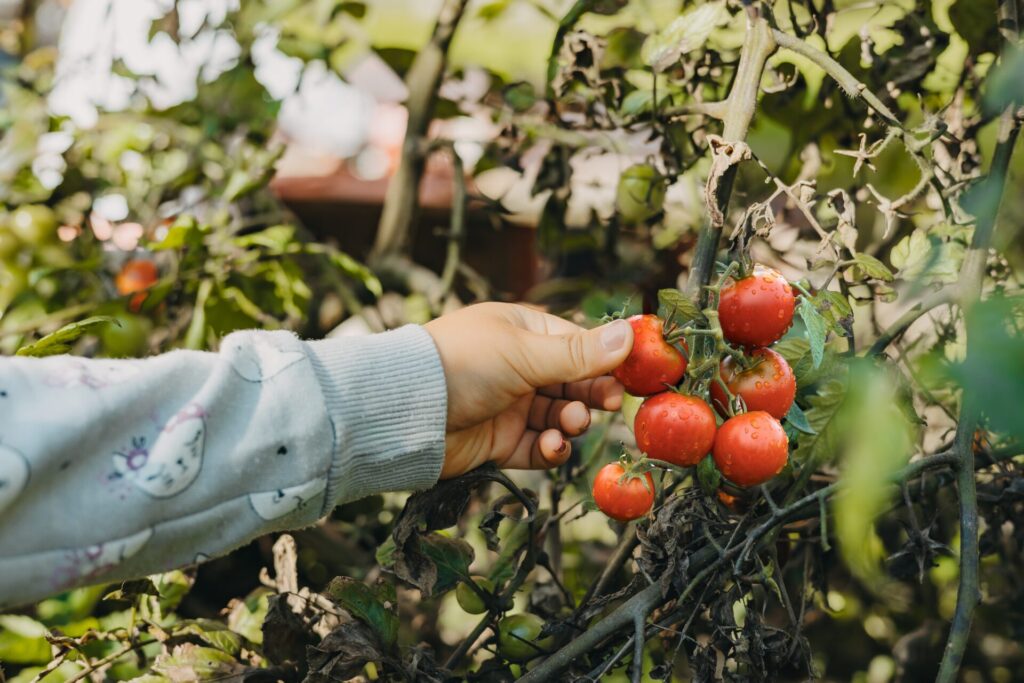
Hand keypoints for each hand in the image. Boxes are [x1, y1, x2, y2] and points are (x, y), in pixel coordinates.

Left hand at [424, 303, 633, 478]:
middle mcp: (517, 366)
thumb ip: (580, 353)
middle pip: (573, 382)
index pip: (576, 343)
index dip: (605, 360)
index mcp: (522, 331)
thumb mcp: (525, 353)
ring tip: (570, 424)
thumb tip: (631, 333)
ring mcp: (509, 405)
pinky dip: (551, 449)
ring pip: (559, 416)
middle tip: (610, 404)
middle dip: (592, 394)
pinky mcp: (500, 441)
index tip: (632, 375)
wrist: (406, 412)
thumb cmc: (462, 364)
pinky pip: (538, 447)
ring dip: (571, 422)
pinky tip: (552, 447)